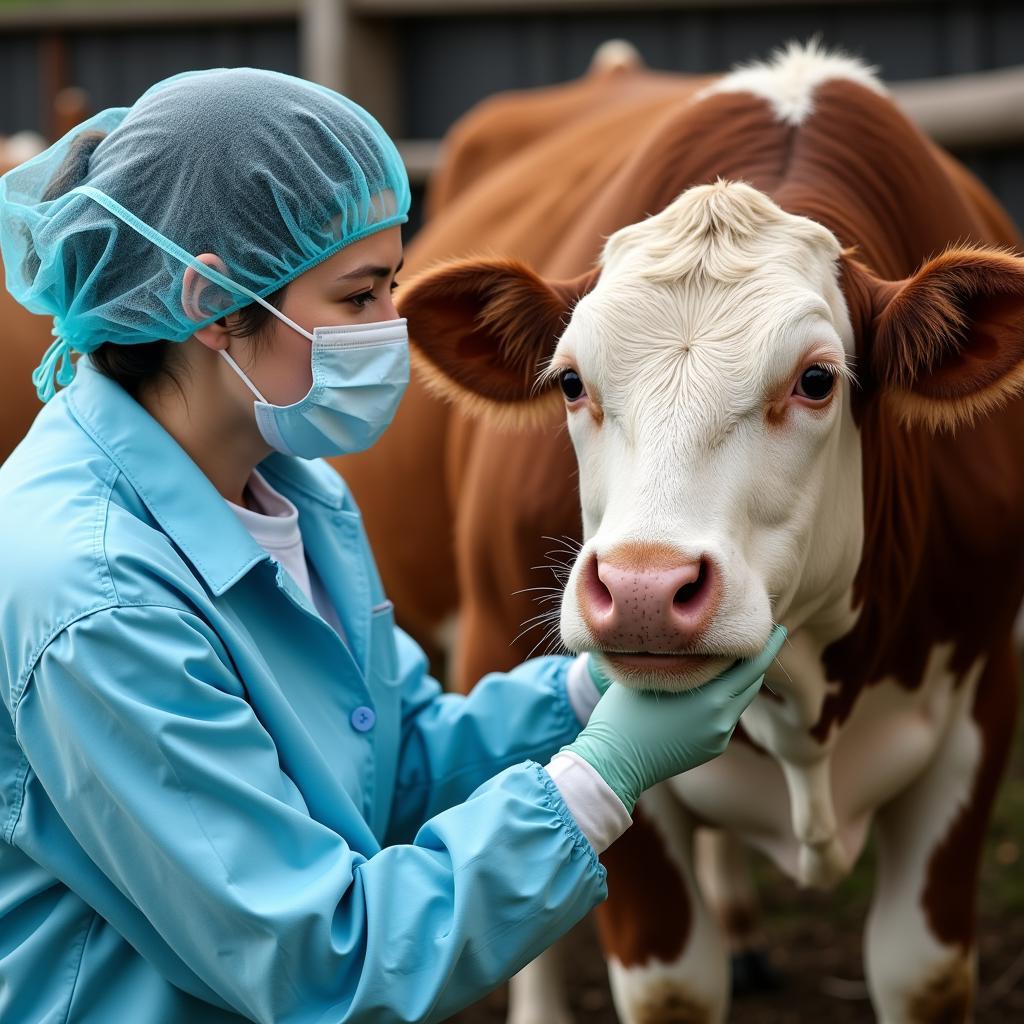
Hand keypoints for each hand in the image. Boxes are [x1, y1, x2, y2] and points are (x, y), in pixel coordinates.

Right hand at [562, 626, 785, 810]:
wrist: (613, 762)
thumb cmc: (623, 712)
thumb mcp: (652, 677)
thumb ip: (683, 662)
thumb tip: (698, 643)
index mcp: (710, 698)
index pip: (751, 665)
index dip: (767, 646)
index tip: (779, 629)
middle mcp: (722, 718)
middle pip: (752, 683)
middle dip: (760, 661)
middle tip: (771, 636)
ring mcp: (719, 737)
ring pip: (740, 700)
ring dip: (742, 680)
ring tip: (740, 658)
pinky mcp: (712, 749)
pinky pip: (727, 717)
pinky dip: (726, 699)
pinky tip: (714, 688)